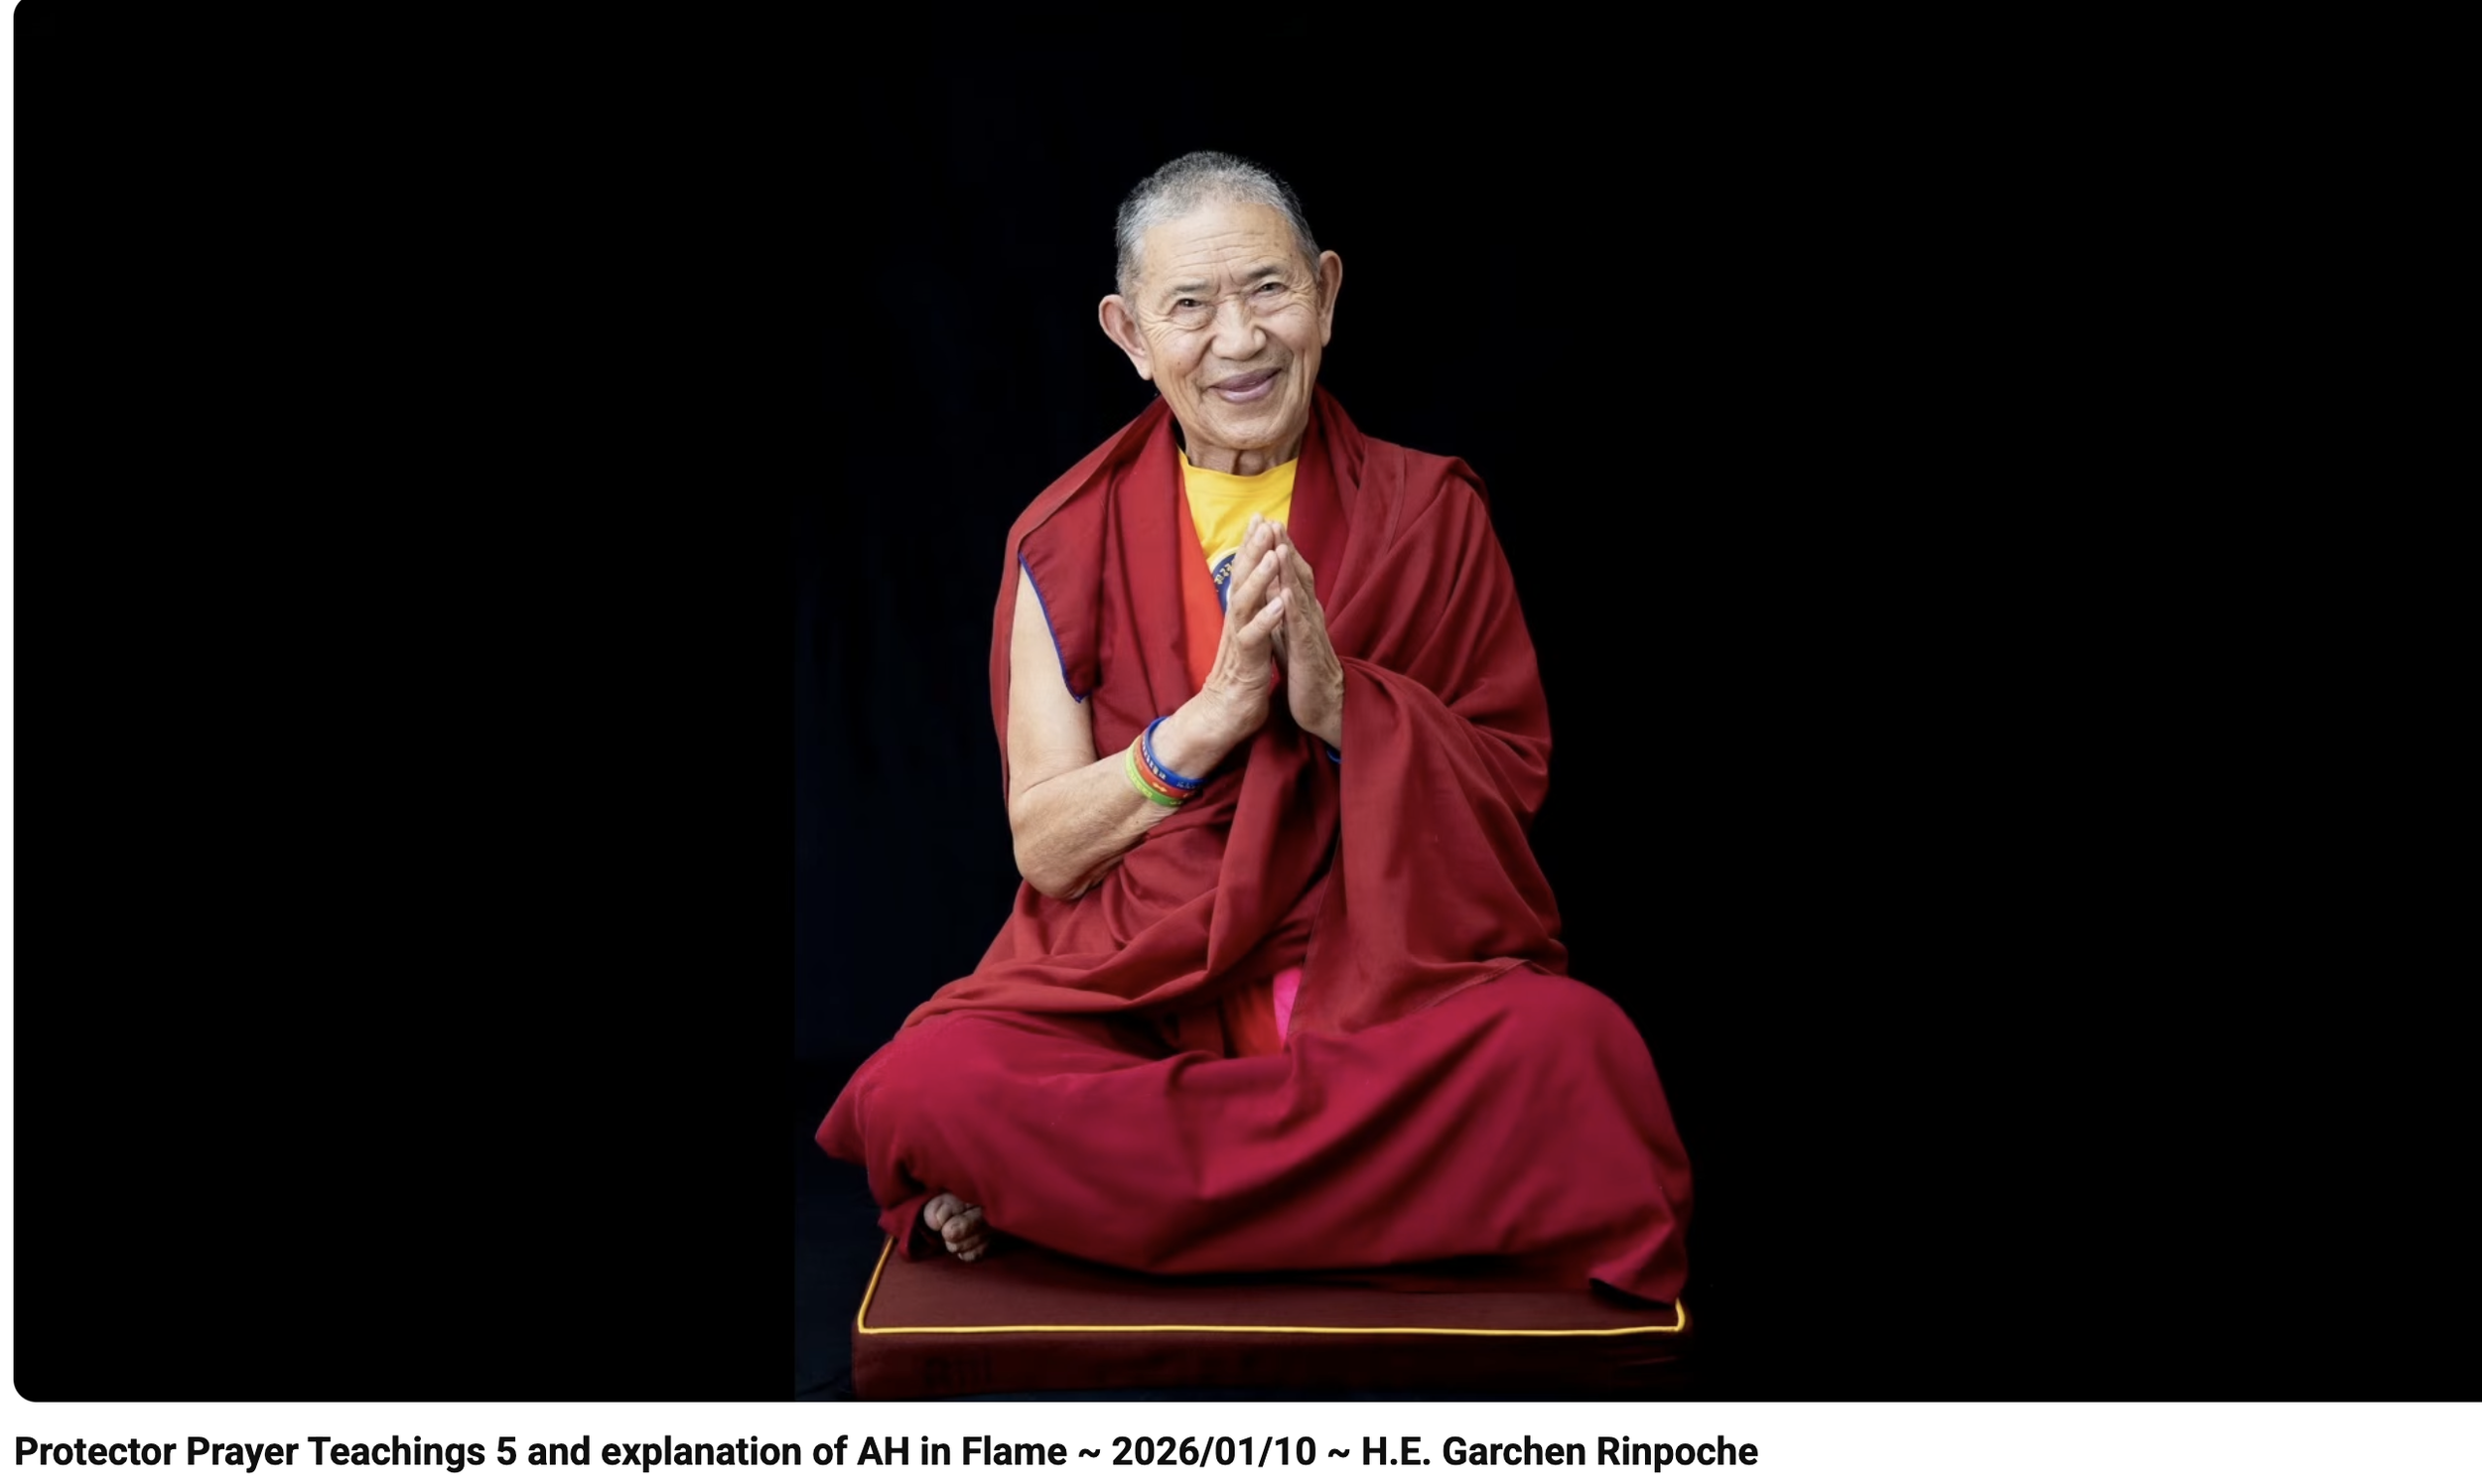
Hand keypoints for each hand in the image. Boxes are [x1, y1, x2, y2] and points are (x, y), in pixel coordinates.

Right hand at [1193, 515, 1289, 747]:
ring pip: (1245, 602)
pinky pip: (1255, 636)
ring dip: (1259, 576)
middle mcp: (1237, 621)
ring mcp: (1239, 640)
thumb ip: (1252, 613)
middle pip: (1241, 578)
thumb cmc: (1241, 676)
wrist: (1224, 715)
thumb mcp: (1250, 637)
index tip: (1261, 518)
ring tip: (1272, 552)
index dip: (1252, 546)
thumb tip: (1253, 590)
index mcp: (1241, 615)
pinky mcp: (1246, 661)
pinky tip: (1281, 601)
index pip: (1245, 574)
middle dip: (1252, 549)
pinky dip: (1268, 618)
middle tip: (1262, 520)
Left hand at [1266, 522, 1343, 750]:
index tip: (1266, 523)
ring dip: (1290, 569)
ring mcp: (1311, 631)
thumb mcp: (1287, 632)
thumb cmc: (1304, 669)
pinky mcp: (1308, 652)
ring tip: (1280, 545)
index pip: (1291, 573)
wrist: (1323, 704)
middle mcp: (1310, 614)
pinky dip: (1293, 606)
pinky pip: (1300, 626)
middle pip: (1298, 574)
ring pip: (1300, 594)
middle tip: (1272, 520)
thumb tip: (1269, 588)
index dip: (1280, 548)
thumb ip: (1280, 609)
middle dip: (1285, 547)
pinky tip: (1285, 590)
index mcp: (1302, 610)